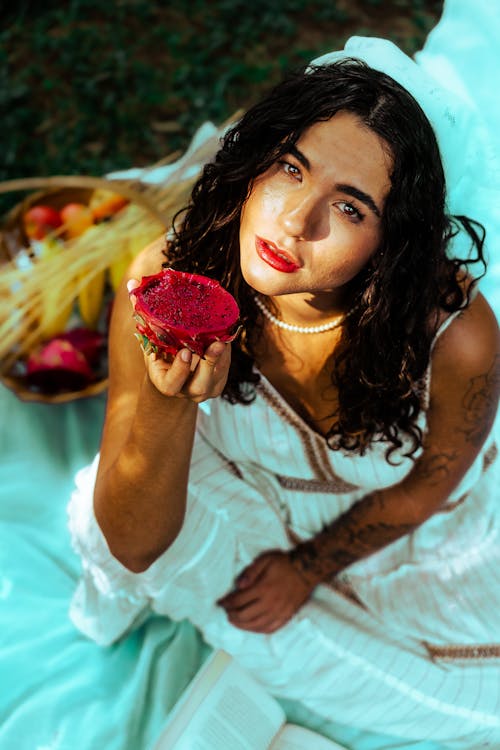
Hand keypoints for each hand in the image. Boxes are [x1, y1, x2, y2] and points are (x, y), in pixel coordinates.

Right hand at [128, 279, 230, 402]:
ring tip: (224, 337)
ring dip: (222, 357)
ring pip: (217, 376)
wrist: (174, 373)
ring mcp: (204, 389)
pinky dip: (227, 353)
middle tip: (216, 344)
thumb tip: (133, 284)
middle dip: (209, 364)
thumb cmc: (159, 352)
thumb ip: (143, 314)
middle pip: (199, 386)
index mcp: (166, 383)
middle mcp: (186, 391)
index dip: (180, 370)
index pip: (172, 384)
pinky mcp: (219, 382)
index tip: (185, 352)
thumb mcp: (149, 338)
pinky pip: (225, 368)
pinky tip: (227, 336)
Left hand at [217, 550, 315, 633]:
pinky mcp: (286, 616)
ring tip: (235, 621)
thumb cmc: (283, 564)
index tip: (221, 603)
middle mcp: (270, 603)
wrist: (306, 570)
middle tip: (227, 612)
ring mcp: (278, 612)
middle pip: (244, 616)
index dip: (227, 603)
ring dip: (242, 625)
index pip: (238, 600)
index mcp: (263, 588)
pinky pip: (270, 629)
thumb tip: (238, 586)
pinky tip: (252, 627)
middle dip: (232, 615)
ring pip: (255, 625)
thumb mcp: (265, 560)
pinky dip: (258, 630)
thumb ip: (250, 572)